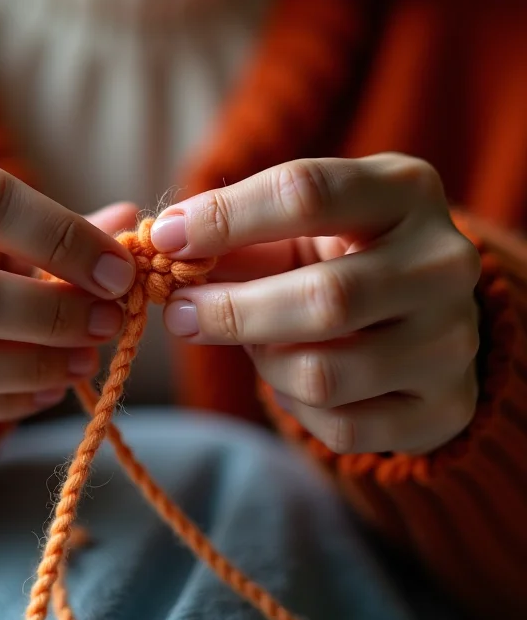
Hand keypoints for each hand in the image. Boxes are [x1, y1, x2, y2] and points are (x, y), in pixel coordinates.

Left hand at [152, 154, 481, 454]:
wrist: (420, 314)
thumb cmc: (340, 257)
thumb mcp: (297, 230)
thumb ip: (238, 238)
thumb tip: (167, 245)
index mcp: (404, 192)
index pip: (306, 193)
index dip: (224, 217)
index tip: (166, 238)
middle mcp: (444, 262)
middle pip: (325, 298)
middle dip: (232, 310)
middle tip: (179, 313)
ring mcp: (453, 341)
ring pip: (326, 374)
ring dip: (266, 362)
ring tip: (253, 341)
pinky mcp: (446, 407)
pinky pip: (343, 428)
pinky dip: (294, 406)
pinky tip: (291, 378)